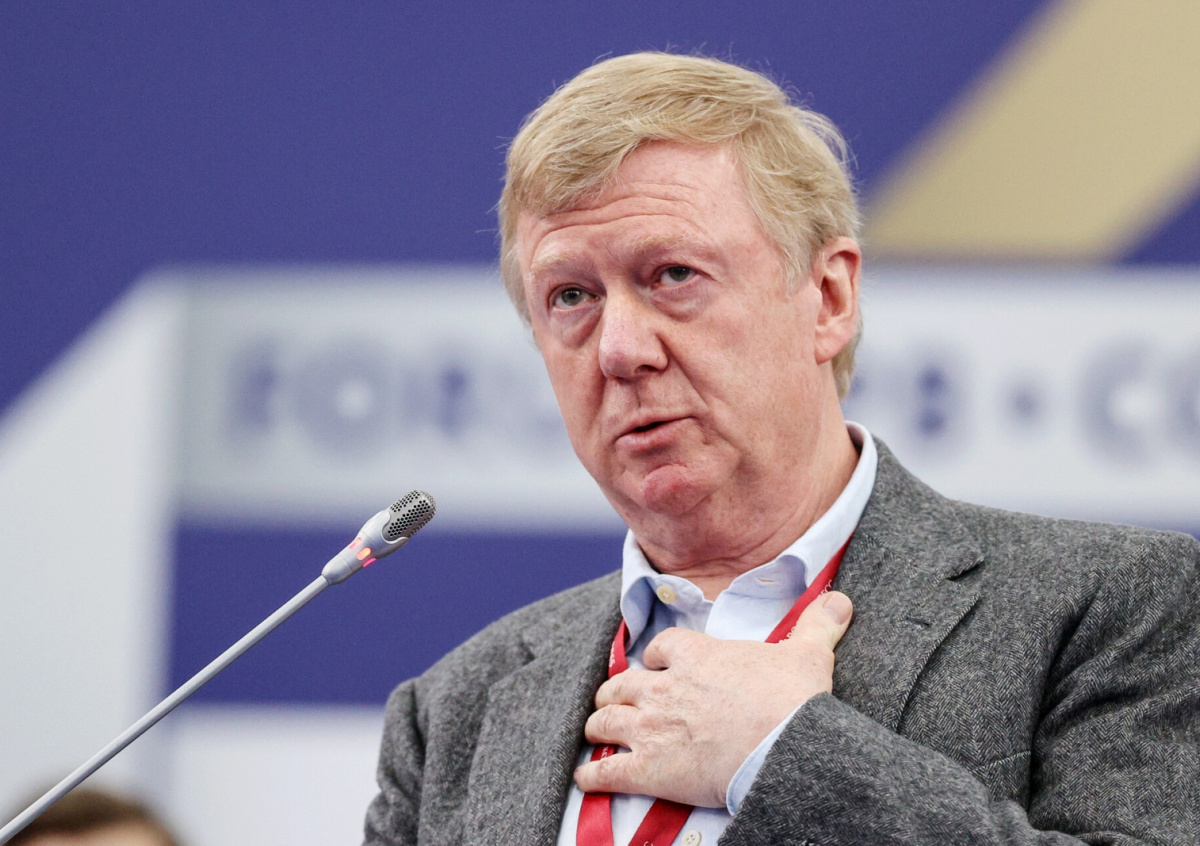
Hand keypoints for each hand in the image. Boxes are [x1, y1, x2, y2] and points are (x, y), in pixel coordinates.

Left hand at [574, 590, 853, 807]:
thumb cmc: (793, 702)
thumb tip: (840, 600)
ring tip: (595, 731)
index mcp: (696, 656)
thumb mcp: (809, 653)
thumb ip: (818, 625)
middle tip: (614, 700)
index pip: (661, 647)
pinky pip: (607, 771)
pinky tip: (586, 777)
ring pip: (607, 721)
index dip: (657, 657)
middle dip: (615, 692)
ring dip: (598, 725)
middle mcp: (666, 687)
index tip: (658, 664)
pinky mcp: (649, 769)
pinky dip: (592, 775)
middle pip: (623, 684)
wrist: (785, 748)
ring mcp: (652, 728)